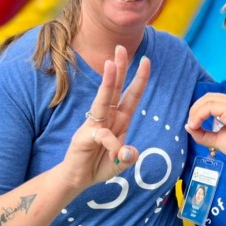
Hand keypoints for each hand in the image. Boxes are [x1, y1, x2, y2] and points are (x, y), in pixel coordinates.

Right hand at [61, 46, 149, 189]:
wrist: (78, 179)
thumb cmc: (100, 165)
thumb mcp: (121, 163)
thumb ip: (128, 157)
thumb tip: (130, 152)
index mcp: (120, 120)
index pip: (131, 96)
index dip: (140, 79)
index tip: (146, 60)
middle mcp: (108, 118)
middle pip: (115, 89)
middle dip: (120, 68)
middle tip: (121, 47)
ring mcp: (95, 125)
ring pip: (103, 100)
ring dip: (107, 82)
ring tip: (110, 64)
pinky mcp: (85, 136)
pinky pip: (103, 136)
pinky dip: (112, 146)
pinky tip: (115, 156)